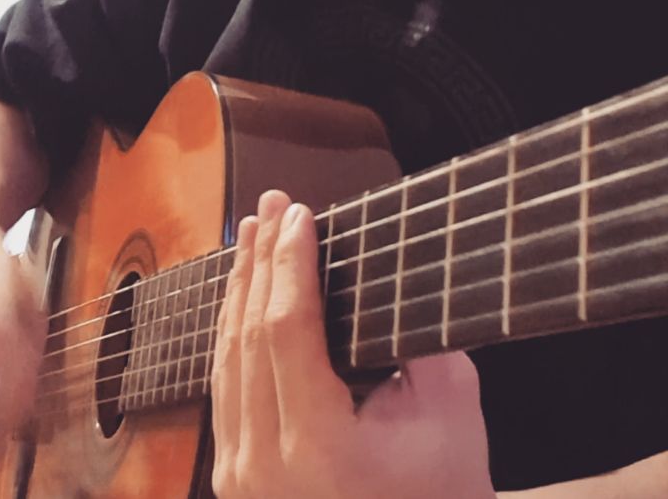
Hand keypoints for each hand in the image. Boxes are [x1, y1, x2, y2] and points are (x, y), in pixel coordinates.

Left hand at [211, 190, 496, 498]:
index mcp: (318, 449)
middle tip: (271, 206)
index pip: (288, 326)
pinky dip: (234, 332)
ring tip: (252, 235)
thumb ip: (418, 343)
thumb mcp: (453, 417)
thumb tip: (380, 277)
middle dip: (261, 260)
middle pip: (248, 334)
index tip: (299, 213)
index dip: (292, 261)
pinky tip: (243, 297)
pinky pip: (224, 387)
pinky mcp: (235, 479)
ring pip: (226, 357)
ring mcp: (240, 476)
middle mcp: (262, 464)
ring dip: (241, 288)